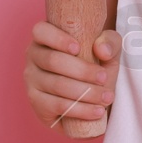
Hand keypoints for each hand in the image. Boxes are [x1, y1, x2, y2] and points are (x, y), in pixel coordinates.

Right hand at [23, 20, 122, 137]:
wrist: (91, 94)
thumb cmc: (96, 62)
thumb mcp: (108, 49)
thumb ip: (110, 42)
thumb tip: (101, 49)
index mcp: (45, 36)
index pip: (41, 31)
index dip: (58, 39)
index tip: (78, 48)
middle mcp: (33, 56)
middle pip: (53, 61)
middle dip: (82, 71)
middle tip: (104, 78)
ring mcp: (32, 79)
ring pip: (56, 85)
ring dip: (85, 93)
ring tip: (106, 97)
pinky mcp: (36, 102)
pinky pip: (57, 106)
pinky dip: (80, 110)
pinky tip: (97, 111)